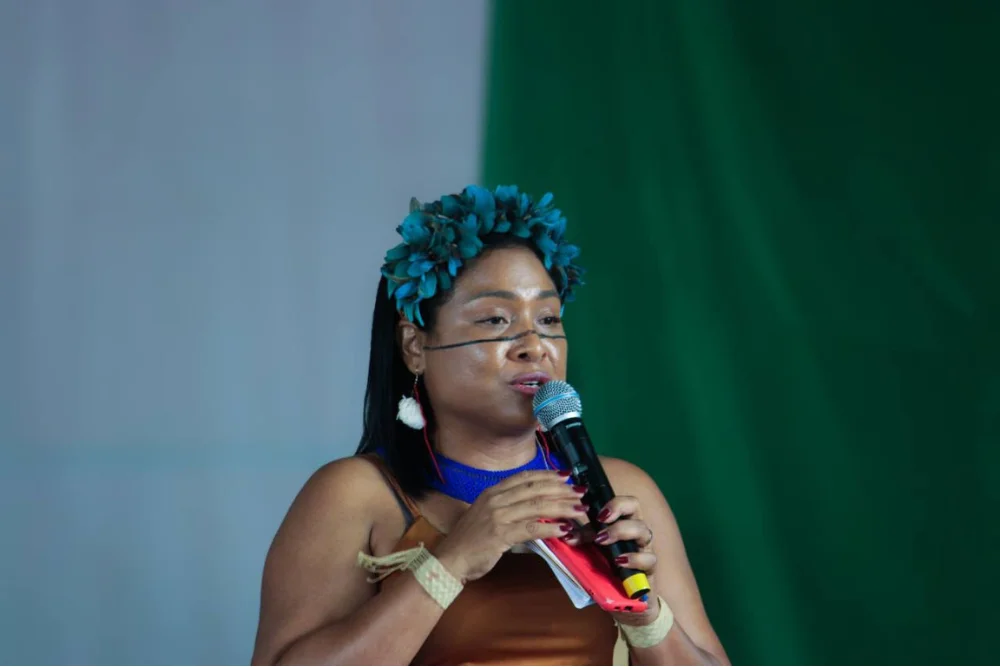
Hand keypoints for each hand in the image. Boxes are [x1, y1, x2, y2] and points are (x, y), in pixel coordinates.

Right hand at [434, 470, 588, 581]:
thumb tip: (537, 510)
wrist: (450, 559)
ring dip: (561, 507)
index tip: (566, 475)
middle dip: (560, 489)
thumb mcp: (488, 516)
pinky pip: (531, 528)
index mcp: (493, 492)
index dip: (548, 475)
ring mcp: (498, 516)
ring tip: (579, 510)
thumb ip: (510, 509)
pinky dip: (550, 528)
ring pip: (536, 506)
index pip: (525, 477)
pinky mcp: (500, 534)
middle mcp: (496, 499)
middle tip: (580, 491)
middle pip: (535, 489)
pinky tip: (564, 530)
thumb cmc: (471, 540)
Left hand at [566, 495, 659, 625]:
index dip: (610, 501)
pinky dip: (634, 558)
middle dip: (617, 507)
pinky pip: (649, 559)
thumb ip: (583, 537)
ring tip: (602, 540)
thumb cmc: (609, 565)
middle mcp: (636, 529)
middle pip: (635, 506)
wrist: (625, 596)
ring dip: (621, 531)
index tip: (594, 510)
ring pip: (643, 530)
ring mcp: (644, 547)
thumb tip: (565, 532)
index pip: (621, 500)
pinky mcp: (649, 568)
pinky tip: (619, 561)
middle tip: (600, 519)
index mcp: (622, 519)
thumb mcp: (593, 548)